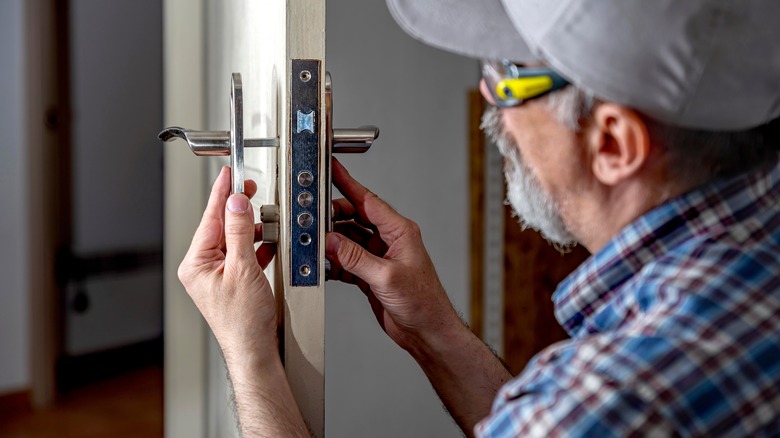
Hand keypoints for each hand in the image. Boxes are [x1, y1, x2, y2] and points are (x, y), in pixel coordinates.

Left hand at [178, 166, 276, 363]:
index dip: (221, 194)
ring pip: (234, 240)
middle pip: (221, 227)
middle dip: (238, 210)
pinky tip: (267, 241)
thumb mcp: (243, 268)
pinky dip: (256, 246)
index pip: (210, 219)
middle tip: (249, 189)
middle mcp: (202, 268)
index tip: (228, 175)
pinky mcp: (232, 282)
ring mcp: (216, 276)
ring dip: (251, 229)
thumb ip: (240, 231)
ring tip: (264, 218)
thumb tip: (236, 203)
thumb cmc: (243, 321)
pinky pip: (243, 255)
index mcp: (195, 264)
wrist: (255, 350)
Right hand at [326, 159, 461, 352]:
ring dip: (332, 243)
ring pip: (347, 240)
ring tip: (315, 244)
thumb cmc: (423, 303)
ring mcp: (379, 257)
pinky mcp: (370, 274)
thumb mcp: (386, 277)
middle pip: (353, 218)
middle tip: (313, 219)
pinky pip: (346, 260)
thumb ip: (356, 258)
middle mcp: (389, 240)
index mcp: (400, 231)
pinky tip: (325, 265)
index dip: (348, 183)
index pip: (368, 201)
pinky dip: (334, 262)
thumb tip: (332, 241)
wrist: (427, 331)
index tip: (332, 169)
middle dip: (332, 217)